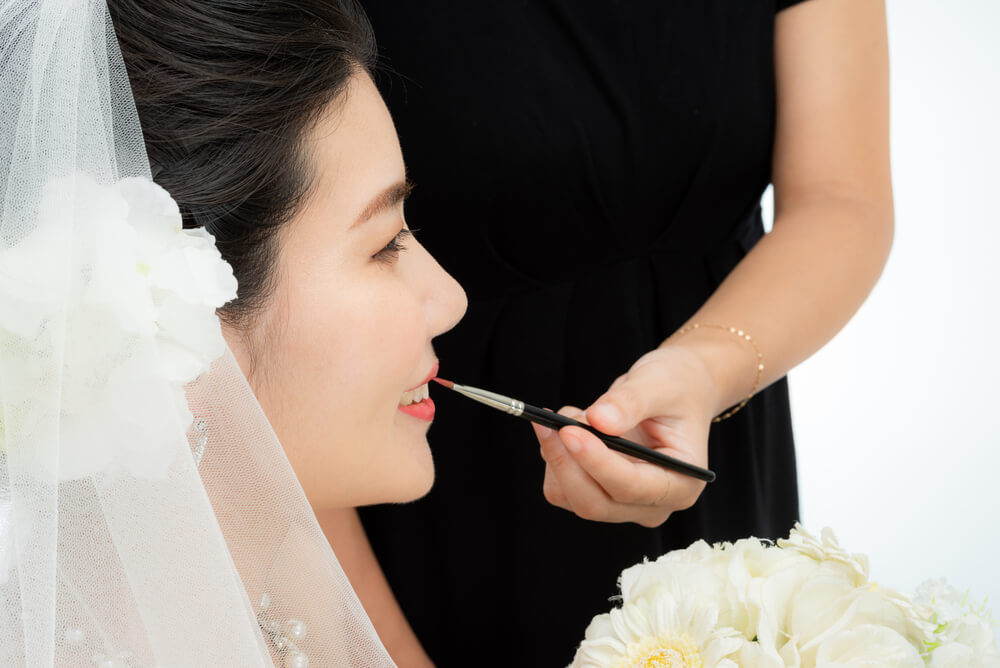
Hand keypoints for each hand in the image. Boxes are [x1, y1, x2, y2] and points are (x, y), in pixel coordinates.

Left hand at [534, 344, 720, 526]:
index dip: (596, 462)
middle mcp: (653, 503)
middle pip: (596, 503)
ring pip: (573, 498)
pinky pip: (562, 489)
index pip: (631, 487)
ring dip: (558, 458)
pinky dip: (555, 458)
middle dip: (566, 464)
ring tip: (571, 415)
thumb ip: (630, 401)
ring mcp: (625, 504)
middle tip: (551, 421)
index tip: (568, 430)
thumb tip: (597, 421)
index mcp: (681, 483)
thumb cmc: (677, 387)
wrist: (675, 391)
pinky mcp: (600, 494)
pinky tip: (568, 429)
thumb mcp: (660, 384)